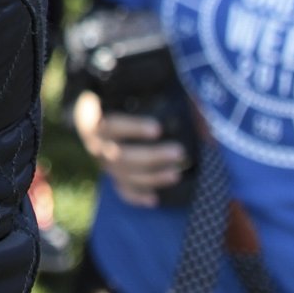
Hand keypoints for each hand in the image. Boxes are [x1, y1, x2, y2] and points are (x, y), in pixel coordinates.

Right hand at [73, 89, 186, 207]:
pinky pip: (122, 191)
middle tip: (179, 152)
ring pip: (125, 176)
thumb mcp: (135, 93)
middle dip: (152, 156)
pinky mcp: (113, 176)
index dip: (133, 128)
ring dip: (152, 177)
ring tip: (177, 174)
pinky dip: (137, 197)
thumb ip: (161, 97)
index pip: (111, 124)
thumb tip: (197, 115)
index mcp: (96, 117)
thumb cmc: (123, 98)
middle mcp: (97, 143)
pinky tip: (155, 199)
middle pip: (120, 155)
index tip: (158, 128)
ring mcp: (104, 162)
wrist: (98, 113)